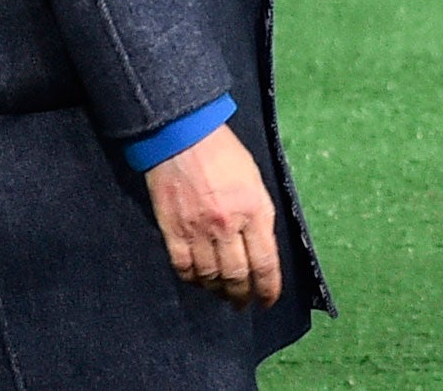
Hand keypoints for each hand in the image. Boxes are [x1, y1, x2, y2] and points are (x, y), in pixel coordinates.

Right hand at [145, 122, 280, 309]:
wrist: (183, 138)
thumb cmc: (225, 155)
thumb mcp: (255, 181)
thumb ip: (259, 215)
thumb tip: (260, 246)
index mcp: (255, 210)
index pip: (265, 263)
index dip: (268, 288)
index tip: (268, 300)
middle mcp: (228, 225)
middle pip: (237, 276)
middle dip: (243, 295)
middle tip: (244, 303)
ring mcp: (198, 231)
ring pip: (210, 277)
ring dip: (218, 291)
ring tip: (223, 295)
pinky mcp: (173, 232)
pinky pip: (184, 268)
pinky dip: (193, 280)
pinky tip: (199, 282)